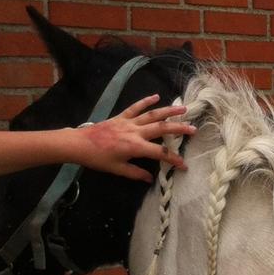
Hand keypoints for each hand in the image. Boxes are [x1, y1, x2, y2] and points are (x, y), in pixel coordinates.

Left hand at [75, 97, 193, 181]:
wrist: (79, 144)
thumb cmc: (97, 159)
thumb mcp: (117, 169)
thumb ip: (135, 173)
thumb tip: (150, 178)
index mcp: (135, 147)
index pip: (160, 153)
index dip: (174, 159)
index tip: (184, 165)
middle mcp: (135, 132)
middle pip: (162, 129)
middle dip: (179, 129)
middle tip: (194, 129)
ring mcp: (129, 122)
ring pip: (152, 114)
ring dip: (169, 111)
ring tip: (183, 108)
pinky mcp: (121, 116)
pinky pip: (136, 107)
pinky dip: (146, 101)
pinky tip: (156, 96)